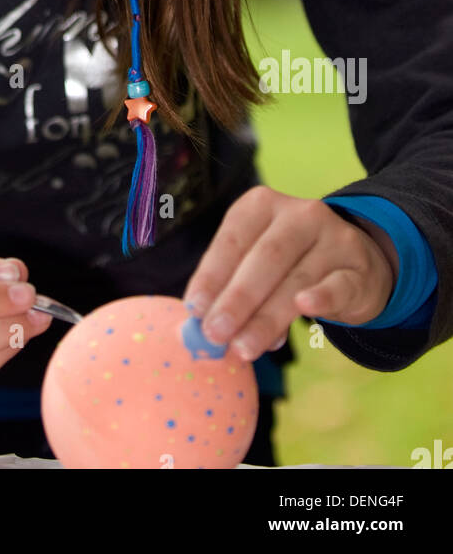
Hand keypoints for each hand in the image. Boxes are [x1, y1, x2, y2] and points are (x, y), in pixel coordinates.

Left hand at [182, 186, 395, 359]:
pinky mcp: (359, 268)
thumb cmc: (290, 265)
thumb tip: (201, 328)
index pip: (233, 239)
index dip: (211, 274)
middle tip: (215, 334)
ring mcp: (334, 238)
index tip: (195, 309)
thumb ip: (230, 289)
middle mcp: (300, 214)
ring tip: (244, 348)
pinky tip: (305, 309)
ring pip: (297, 279)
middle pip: (265, 258)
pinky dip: (321, 297)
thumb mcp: (257, 265)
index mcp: (262, 205)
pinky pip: (338, 285)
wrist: (355, 266)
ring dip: (267, 318)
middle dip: (236, 299)